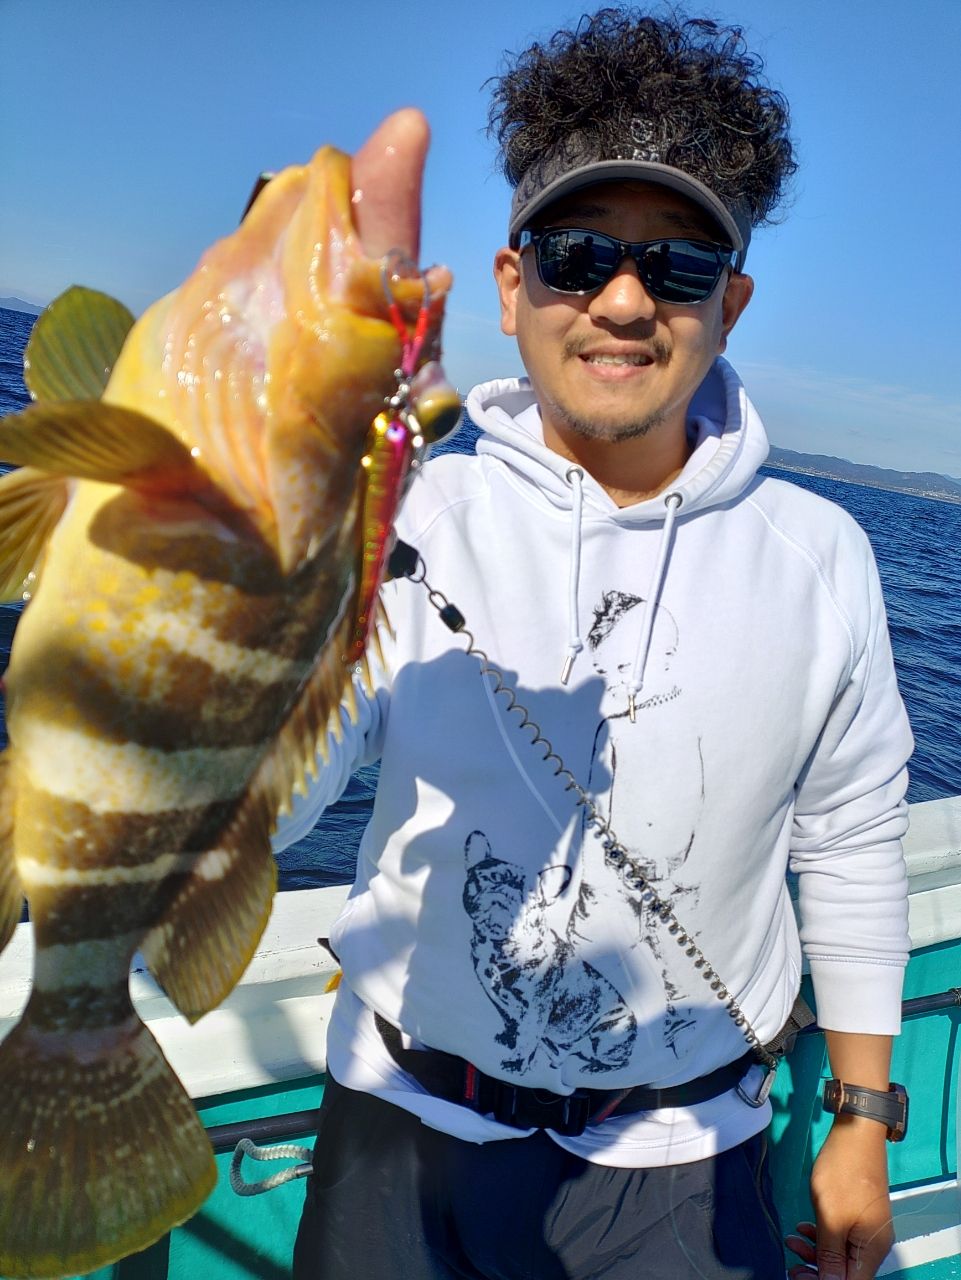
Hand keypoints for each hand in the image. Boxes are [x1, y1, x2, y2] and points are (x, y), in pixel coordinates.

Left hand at [785, 1119, 893, 1278]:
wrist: (856, 1134)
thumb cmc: (844, 1172)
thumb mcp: (831, 1216)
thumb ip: (829, 1255)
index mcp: (871, 1250)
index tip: (799, 1275)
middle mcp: (873, 1245)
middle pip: (845, 1273)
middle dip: (817, 1271)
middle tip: (792, 1263)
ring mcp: (867, 1230)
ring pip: (840, 1256)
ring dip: (815, 1253)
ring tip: (792, 1240)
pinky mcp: (858, 1216)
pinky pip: (840, 1238)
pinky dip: (822, 1237)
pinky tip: (804, 1228)